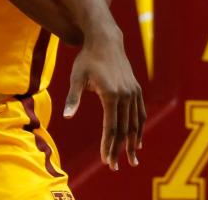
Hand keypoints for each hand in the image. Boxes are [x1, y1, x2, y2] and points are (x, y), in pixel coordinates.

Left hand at [63, 27, 145, 170]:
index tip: (106, 160)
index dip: (108, 145)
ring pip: (135, 124)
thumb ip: (73, 98)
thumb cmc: (87, 59)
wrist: (105, 41)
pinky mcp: (136, 89)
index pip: (110, 127)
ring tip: (132, 159)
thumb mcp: (77, 77)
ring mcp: (133, 93)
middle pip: (124, 129)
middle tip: (115, 167)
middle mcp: (125, 95)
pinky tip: (138, 140)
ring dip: (133, 143)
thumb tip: (67, 116)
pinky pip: (140, 113)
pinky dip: (139, 128)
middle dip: (119, 150)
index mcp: (110, 94)